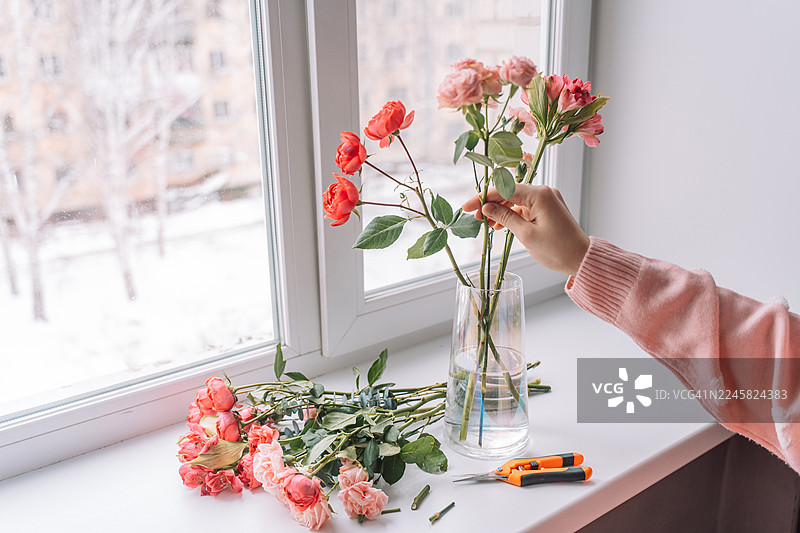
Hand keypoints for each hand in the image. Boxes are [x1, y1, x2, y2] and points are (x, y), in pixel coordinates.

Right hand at [462, 184, 588, 275]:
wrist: (581, 258)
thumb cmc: (557, 250)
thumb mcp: (526, 235)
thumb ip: (505, 218)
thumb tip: (487, 207)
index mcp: (539, 195)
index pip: (504, 190)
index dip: (483, 198)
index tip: (467, 207)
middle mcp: (544, 192)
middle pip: (510, 192)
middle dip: (491, 203)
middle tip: (476, 217)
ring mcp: (547, 199)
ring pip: (516, 199)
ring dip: (500, 210)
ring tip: (487, 224)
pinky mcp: (548, 208)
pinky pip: (525, 207)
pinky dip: (512, 214)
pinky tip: (500, 225)